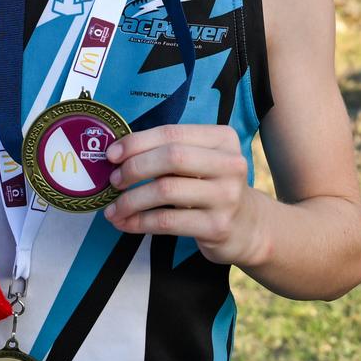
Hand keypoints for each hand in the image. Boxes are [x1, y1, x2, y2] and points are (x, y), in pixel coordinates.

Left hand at [103, 123, 261, 266]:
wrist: (248, 227)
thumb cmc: (211, 187)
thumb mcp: (199, 162)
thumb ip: (167, 153)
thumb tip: (116, 155)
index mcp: (222, 138)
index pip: (172, 133)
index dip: (137, 142)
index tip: (111, 155)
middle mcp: (230, 164)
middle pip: (171, 157)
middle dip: (134, 168)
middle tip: (114, 181)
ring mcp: (226, 196)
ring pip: (166, 190)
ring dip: (131, 200)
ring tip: (113, 209)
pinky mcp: (217, 226)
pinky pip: (168, 221)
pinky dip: (140, 222)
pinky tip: (126, 224)